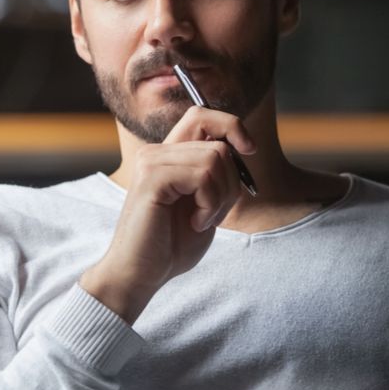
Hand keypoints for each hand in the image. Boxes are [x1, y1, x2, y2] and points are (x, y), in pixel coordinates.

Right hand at [80, 106, 255, 322]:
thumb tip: (241, 149)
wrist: (140, 274)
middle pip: (218, 143)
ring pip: (215, 159)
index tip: (248, 150)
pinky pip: (203, 175)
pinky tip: (196, 223)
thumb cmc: (170, 245)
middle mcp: (156, 152)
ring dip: (220, 197)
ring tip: (202, 220)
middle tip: (213, 212)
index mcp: (167, 156)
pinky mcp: (152, 179)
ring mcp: (151, 162)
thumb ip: (215, 175)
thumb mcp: (204, 204)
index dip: (231, 125)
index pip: (202, 115)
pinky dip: (210, 204)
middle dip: (231, 182)